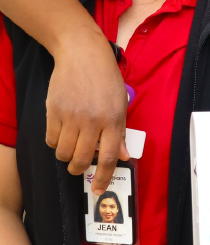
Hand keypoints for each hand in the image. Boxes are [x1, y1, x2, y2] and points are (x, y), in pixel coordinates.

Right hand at [47, 30, 129, 193]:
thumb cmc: (105, 79)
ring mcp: (71, 116)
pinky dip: (55, 142)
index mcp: (113, 119)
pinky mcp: (53, 111)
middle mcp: (92, 120)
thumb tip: (123, 156)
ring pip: (64, 153)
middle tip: (79, 167)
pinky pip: (51, 139)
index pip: (109, 157)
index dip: (103, 177)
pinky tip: (62, 133)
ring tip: (71, 148)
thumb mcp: (121, 103)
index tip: (98, 190)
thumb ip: (120, 132)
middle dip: (80, 169)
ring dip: (67, 157)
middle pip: (83, 159)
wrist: (82, 54)